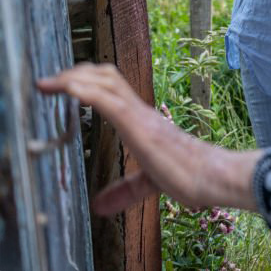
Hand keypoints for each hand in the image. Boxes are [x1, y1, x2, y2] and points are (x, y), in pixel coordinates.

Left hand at [37, 63, 259, 214]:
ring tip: (48, 84)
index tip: (61, 85)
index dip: (87, 80)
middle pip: (106, 75)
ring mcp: (140, 116)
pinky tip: (68, 89)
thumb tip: (100, 207)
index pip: (113, 87)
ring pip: (104, 81)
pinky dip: (85, 91)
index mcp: (142, 120)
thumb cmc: (190, 175)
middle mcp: (140, 111)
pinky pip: (108, 101)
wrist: (212, 175)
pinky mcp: (138, 126)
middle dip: (75, 72)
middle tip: (49, 82)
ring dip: (73, 78)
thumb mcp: (149, 183)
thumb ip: (124, 190)